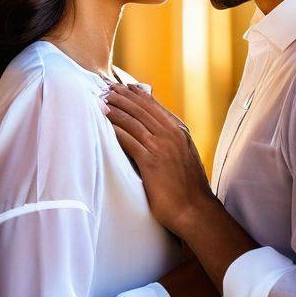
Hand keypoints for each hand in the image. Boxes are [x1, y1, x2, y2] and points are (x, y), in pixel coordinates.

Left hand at [103, 84, 214, 232]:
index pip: (154, 106)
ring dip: (116, 110)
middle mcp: (172, 135)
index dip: (137, 94)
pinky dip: (116, 130)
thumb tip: (156, 133)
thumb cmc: (187, 188)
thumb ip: (171, 142)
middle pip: (142, 109)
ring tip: (101, 103)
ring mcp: (162, 147)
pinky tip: (105, 125)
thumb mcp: (183, 157)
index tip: (123, 87)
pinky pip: (129, 141)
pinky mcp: (151, 162)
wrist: (194, 210)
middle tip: (106, 89)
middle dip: (123, 97)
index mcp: (180, 132)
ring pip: (134, 122)